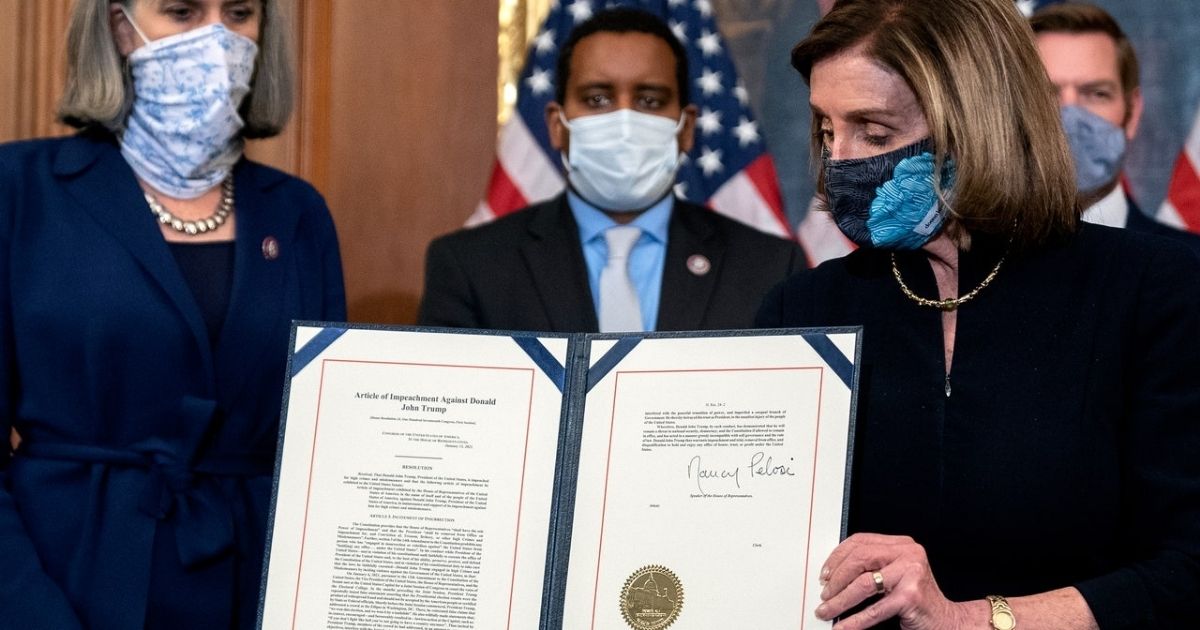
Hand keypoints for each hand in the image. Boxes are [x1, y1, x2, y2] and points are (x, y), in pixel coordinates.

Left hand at [815, 533, 980, 629]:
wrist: (946, 621)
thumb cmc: (917, 599)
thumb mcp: (894, 575)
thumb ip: (872, 567)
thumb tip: (832, 575)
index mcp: (902, 545)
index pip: (861, 542)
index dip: (837, 557)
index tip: (825, 573)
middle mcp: (908, 554)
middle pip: (859, 560)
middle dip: (836, 579)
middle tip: (824, 594)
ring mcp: (911, 573)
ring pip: (864, 584)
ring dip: (840, 601)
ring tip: (827, 610)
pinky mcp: (911, 595)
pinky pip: (874, 609)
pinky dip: (854, 620)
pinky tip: (843, 626)